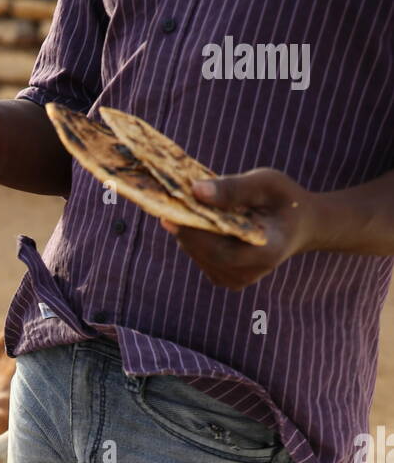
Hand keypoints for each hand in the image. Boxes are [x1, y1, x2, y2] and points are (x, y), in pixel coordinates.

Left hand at [160, 168, 319, 289]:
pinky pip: (199, 255)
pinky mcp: (222, 276)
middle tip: (165, 200)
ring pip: (198, 255)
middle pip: (205, 254)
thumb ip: (234, 188)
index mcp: (266, 252)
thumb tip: (195, 190)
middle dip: (184, 227)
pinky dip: (191, 235)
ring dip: (184, 230)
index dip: (196, 233)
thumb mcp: (266, 183)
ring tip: (175, 204)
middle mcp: (249, 274)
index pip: (222, 251)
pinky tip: (187, 215)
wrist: (296, 225)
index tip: (174, 210)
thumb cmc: (283, 200)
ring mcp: (234, 279)